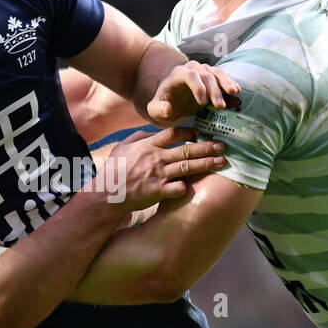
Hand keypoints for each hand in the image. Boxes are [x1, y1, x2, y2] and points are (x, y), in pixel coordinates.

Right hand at [99, 126, 225, 211]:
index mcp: (147, 146)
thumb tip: (155, 133)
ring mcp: (157, 176)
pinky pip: (178, 188)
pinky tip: (194, 186)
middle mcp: (155, 158)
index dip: (188, 132)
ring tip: (221, 161)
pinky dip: (186, 187)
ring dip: (206, 164)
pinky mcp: (158, 192)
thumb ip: (140, 138)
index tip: (200, 132)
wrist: (105, 195)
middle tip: (222, 145)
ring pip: (187, 167)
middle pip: (186, 149)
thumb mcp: (122, 147)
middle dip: (206, 147)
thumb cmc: (113, 171)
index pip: (173, 133)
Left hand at [146, 61, 240, 125]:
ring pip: (217, 73)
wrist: (171, 101)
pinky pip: (223, 76)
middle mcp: (191, 69)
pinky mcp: (212, 76)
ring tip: (234, 94)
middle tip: (220, 106)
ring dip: (226, 84)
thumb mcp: (155, 110)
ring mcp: (203, 71)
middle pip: (206, 75)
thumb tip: (168, 109)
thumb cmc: (163, 106)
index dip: (198, 87)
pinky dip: (230, 83)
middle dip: (214, 90)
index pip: (190, 75)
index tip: (202, 103)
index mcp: (177, 74)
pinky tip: (237, 91)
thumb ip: (158, 110)